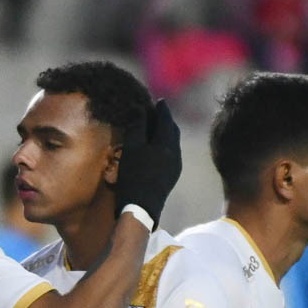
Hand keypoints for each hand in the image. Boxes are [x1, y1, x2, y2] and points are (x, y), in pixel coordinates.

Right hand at [114, 99, 180, 227]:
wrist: (141, 206)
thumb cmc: (134, 175)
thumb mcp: (132, 148)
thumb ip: (137, 126)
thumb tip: (140, 108)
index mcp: (167, 143)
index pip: (166, 120)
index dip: (162, 109)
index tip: (159, 101)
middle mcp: (176, 152)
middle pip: (173, 131)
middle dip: (166, 120)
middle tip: (157, 113)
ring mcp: (176, 165)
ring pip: (173, 143)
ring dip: (166, 133)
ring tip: (155, 128)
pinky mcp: (172, 176)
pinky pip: (172, 153)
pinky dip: (165, 144)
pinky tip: (156, 147)